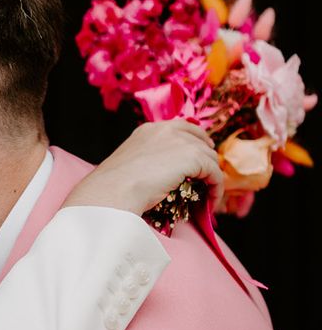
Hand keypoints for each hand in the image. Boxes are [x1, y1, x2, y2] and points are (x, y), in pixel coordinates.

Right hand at [64, 120, 222, 215]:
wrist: (113, 190)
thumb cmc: (113, 185)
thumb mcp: (129, 164)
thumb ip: (147, 160)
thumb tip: (161, 175)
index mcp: (149, 130)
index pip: (182, 127)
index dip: (196, 141)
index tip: (201, 156)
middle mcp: (166, 129)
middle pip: (201, 140)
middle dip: (207, 159)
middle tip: (208, 178)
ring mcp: (181, 141)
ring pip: (209, 158)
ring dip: (211, 177)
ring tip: (207, 196)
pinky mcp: (193, 157)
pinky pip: (214, 173)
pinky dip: (216, 189)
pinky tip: (210, 203)